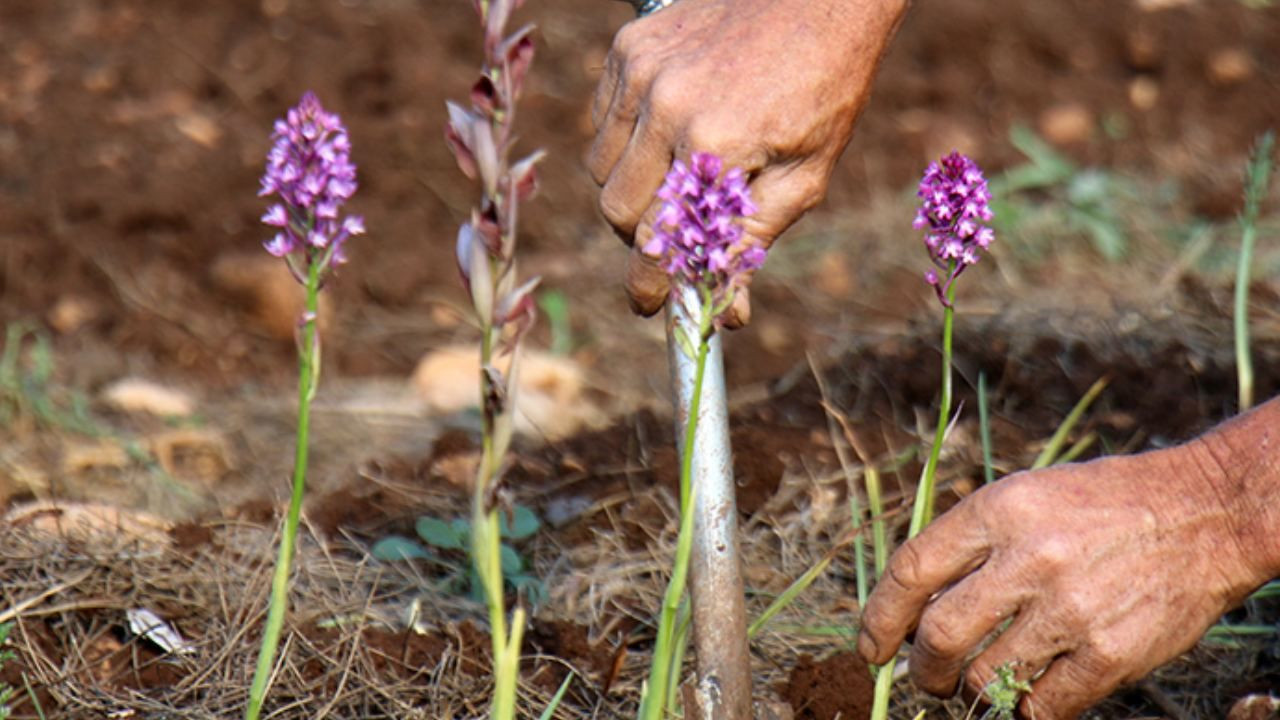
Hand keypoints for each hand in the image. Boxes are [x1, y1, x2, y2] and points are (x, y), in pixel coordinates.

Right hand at [590, 0, 905, 323]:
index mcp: (715, 144)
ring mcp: (640, 71)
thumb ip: (754, 242)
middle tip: (676, 233)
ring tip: (678, 174)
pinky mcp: (629, 47)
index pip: (659, 239)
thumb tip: (729, 313)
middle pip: (616, 209)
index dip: (650, 283)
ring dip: (631, 187)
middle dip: (641, 234)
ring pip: (600, 167)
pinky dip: (624, 141)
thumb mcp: (806, 174)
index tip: (649, 306)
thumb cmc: (824, 87)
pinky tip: (667, 132)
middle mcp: (665, 106)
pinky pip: (602, 120)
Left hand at [857, 441, 1274, 718]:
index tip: (872, 647)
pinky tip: (1028, 697)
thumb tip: (914, 603)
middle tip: (927, 678)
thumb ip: (971, 541)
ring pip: (986, 677)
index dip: (880, 617)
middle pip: (939, 633)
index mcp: (999, 510)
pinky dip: (1025, 711)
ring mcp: (1070, 608)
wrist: (1204, 513)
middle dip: (923, 668)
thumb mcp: (1026, 494)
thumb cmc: (1102, 505)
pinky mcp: (1109, 653)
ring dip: (971, 693)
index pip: (911, 571)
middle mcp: (1029, 557)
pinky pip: (1042, 706)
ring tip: (977, 687)